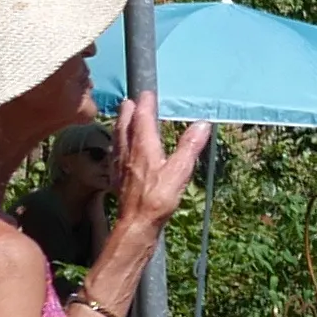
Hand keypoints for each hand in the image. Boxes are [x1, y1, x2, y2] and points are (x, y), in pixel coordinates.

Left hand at [108, 94, 209, 243]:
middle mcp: (128, 152)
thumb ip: (189, 146)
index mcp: (143, 147)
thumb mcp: (180, 171)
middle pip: (124, 125)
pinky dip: (117, 144)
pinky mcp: (116, 178)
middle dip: (127, 112)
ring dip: (120, 125)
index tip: (147, 93)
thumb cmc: (158, 198)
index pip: (142, 118)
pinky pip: (115, 154)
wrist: (136, 223)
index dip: (145, 104)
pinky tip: (118, 150)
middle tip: (129, 101)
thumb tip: (202, 124)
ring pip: (117, 139)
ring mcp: (120, 165)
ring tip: (121, 119)